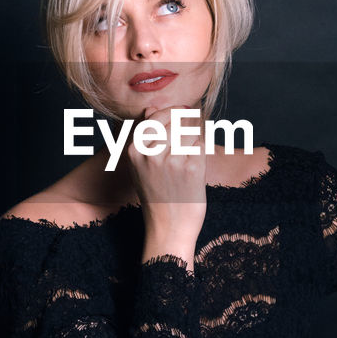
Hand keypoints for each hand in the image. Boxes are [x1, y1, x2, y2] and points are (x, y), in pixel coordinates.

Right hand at [126, 104, 207, 246]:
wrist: (168, 228)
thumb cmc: (157, 196)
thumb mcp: (140, 166)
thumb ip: (145, 137)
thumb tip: (150, 109)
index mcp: (134, 150)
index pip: (155, 116)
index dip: (173, 111)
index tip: (184, 112)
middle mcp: (150, 153)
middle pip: (175, 119)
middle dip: (188, 119)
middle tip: (195, 125)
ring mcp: (171, 160)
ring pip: (190, 129)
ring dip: (196, 134)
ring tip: (192, 151)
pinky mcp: (192, 168)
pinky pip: (201, 145)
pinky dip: (202, 150)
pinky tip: (195, 165)